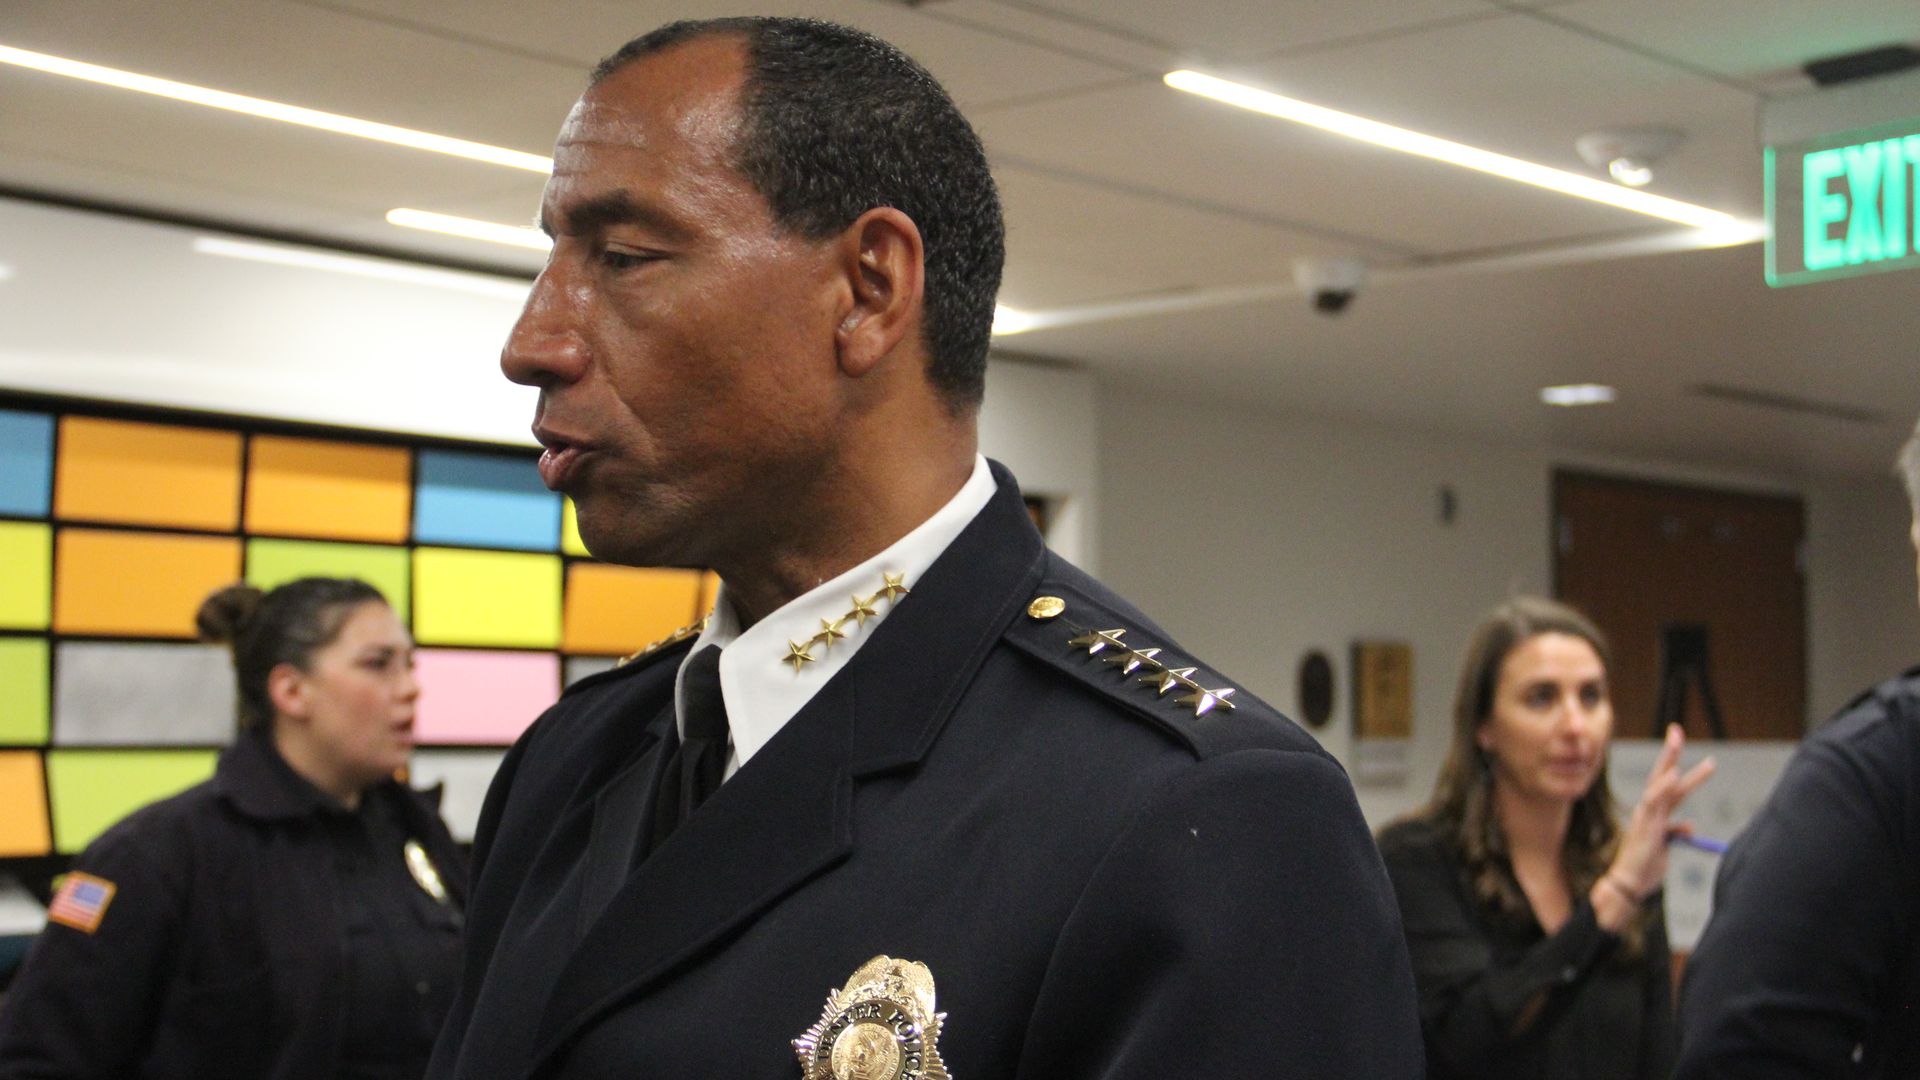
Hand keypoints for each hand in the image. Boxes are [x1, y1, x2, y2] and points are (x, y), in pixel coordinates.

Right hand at [1608, 724, 1715, 899]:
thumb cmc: (1644, 867)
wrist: (1629, 883)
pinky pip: (1654, 800)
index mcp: (1653, 813)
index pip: (1667, 784)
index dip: (1675, 765)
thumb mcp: (1666, 847)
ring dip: (1676, 765)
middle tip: (1677, 730)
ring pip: (1663, 785)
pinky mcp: (1645, 823)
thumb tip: (1690, 826)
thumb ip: (1676, 832)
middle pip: (1661, 775)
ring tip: (1692, 751)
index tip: (1680, 745)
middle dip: (1670, 752)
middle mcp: (1649, 809)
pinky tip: (1674, 774)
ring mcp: (1646, 814)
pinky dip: (1664, 786)